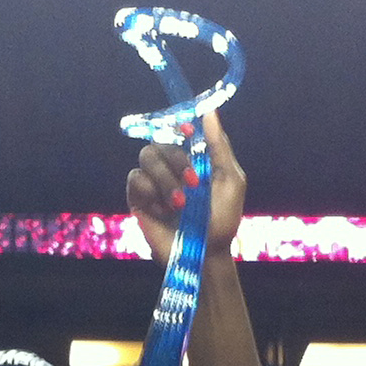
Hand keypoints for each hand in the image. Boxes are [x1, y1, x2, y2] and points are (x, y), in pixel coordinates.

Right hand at [126, 108, 245, 261]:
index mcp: (193, 158)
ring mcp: (153, 182)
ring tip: (180, 204)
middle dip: (177, 160)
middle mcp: (171, 166)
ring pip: (147, 157)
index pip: (178, 129)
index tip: (188, 130)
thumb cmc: (222, 219)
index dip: (179, 124)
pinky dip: (150, 191)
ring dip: (166, 178)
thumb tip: (209, 111)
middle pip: (161, 141)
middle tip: (193, 182)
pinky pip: (135, 179)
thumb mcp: (230, 180)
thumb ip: (219, 146)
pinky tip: (162, 209)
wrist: (205, 253)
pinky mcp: (138, 199)